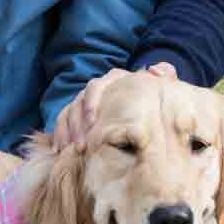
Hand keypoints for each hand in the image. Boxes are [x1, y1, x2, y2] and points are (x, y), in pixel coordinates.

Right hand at [54, 62, 176, 147]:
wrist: (147, 105)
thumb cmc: (153, 96)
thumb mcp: (162, 85)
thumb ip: (164, 75)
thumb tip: (154, 71)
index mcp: (113, 80)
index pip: (96, 87)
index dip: (91, 103)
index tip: (92, 121)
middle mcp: (96, 89)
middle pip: (79, 102)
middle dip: (78, 125)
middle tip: (83, 145)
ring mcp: (84, 101)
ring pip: (69, 113)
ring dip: (69, 133)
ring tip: (72, 151)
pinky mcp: (76, 114)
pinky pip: (62, 123)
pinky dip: (60, 136)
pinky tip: (59, 151)